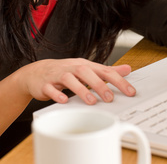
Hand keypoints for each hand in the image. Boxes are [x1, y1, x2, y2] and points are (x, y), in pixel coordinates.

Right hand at [18, 58, 135, 104]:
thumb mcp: (87, 69)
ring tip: (91, 101)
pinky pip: (51, 88)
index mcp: (84, 65)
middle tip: (110, 98)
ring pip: (69, 79)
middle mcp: (72, 68)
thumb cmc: (65, 72)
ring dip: (80, 89)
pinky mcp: (45, 84)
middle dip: (99, 85)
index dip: (118, 80)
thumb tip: (127, 69)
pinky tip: (65, 101)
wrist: (37, 72)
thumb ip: (107, 71)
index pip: (104, 70)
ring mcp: (58, 75)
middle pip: (86, 72)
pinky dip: (57, 94)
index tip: (130, 91)